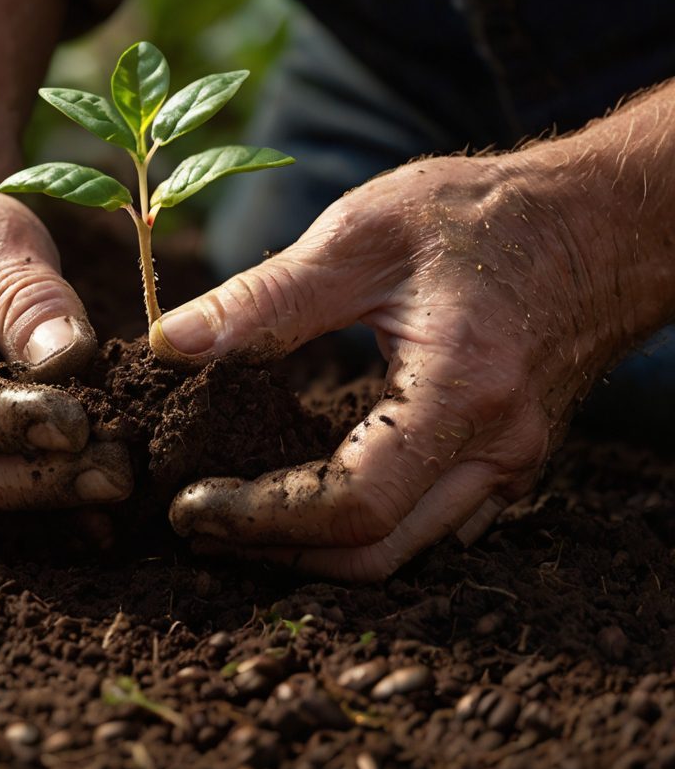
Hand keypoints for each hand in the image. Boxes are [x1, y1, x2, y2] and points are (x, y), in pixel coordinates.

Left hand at [151, 146, 634, 580]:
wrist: (596, 221)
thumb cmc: (486, 215)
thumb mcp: (365, 234)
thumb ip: (267, 297)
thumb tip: (172, 345)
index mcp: (460, 392)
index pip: (351, 504)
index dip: (259, 518)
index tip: (190, 506)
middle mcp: (497, 450)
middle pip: (375, 552)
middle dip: (276, 552)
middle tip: (198, 525)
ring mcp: (511, 465)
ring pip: (403, 549)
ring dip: (314, 548)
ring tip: (236, 516)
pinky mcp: (507, 460)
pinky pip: (428, 523)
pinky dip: (359, 527)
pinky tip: (305, 494)